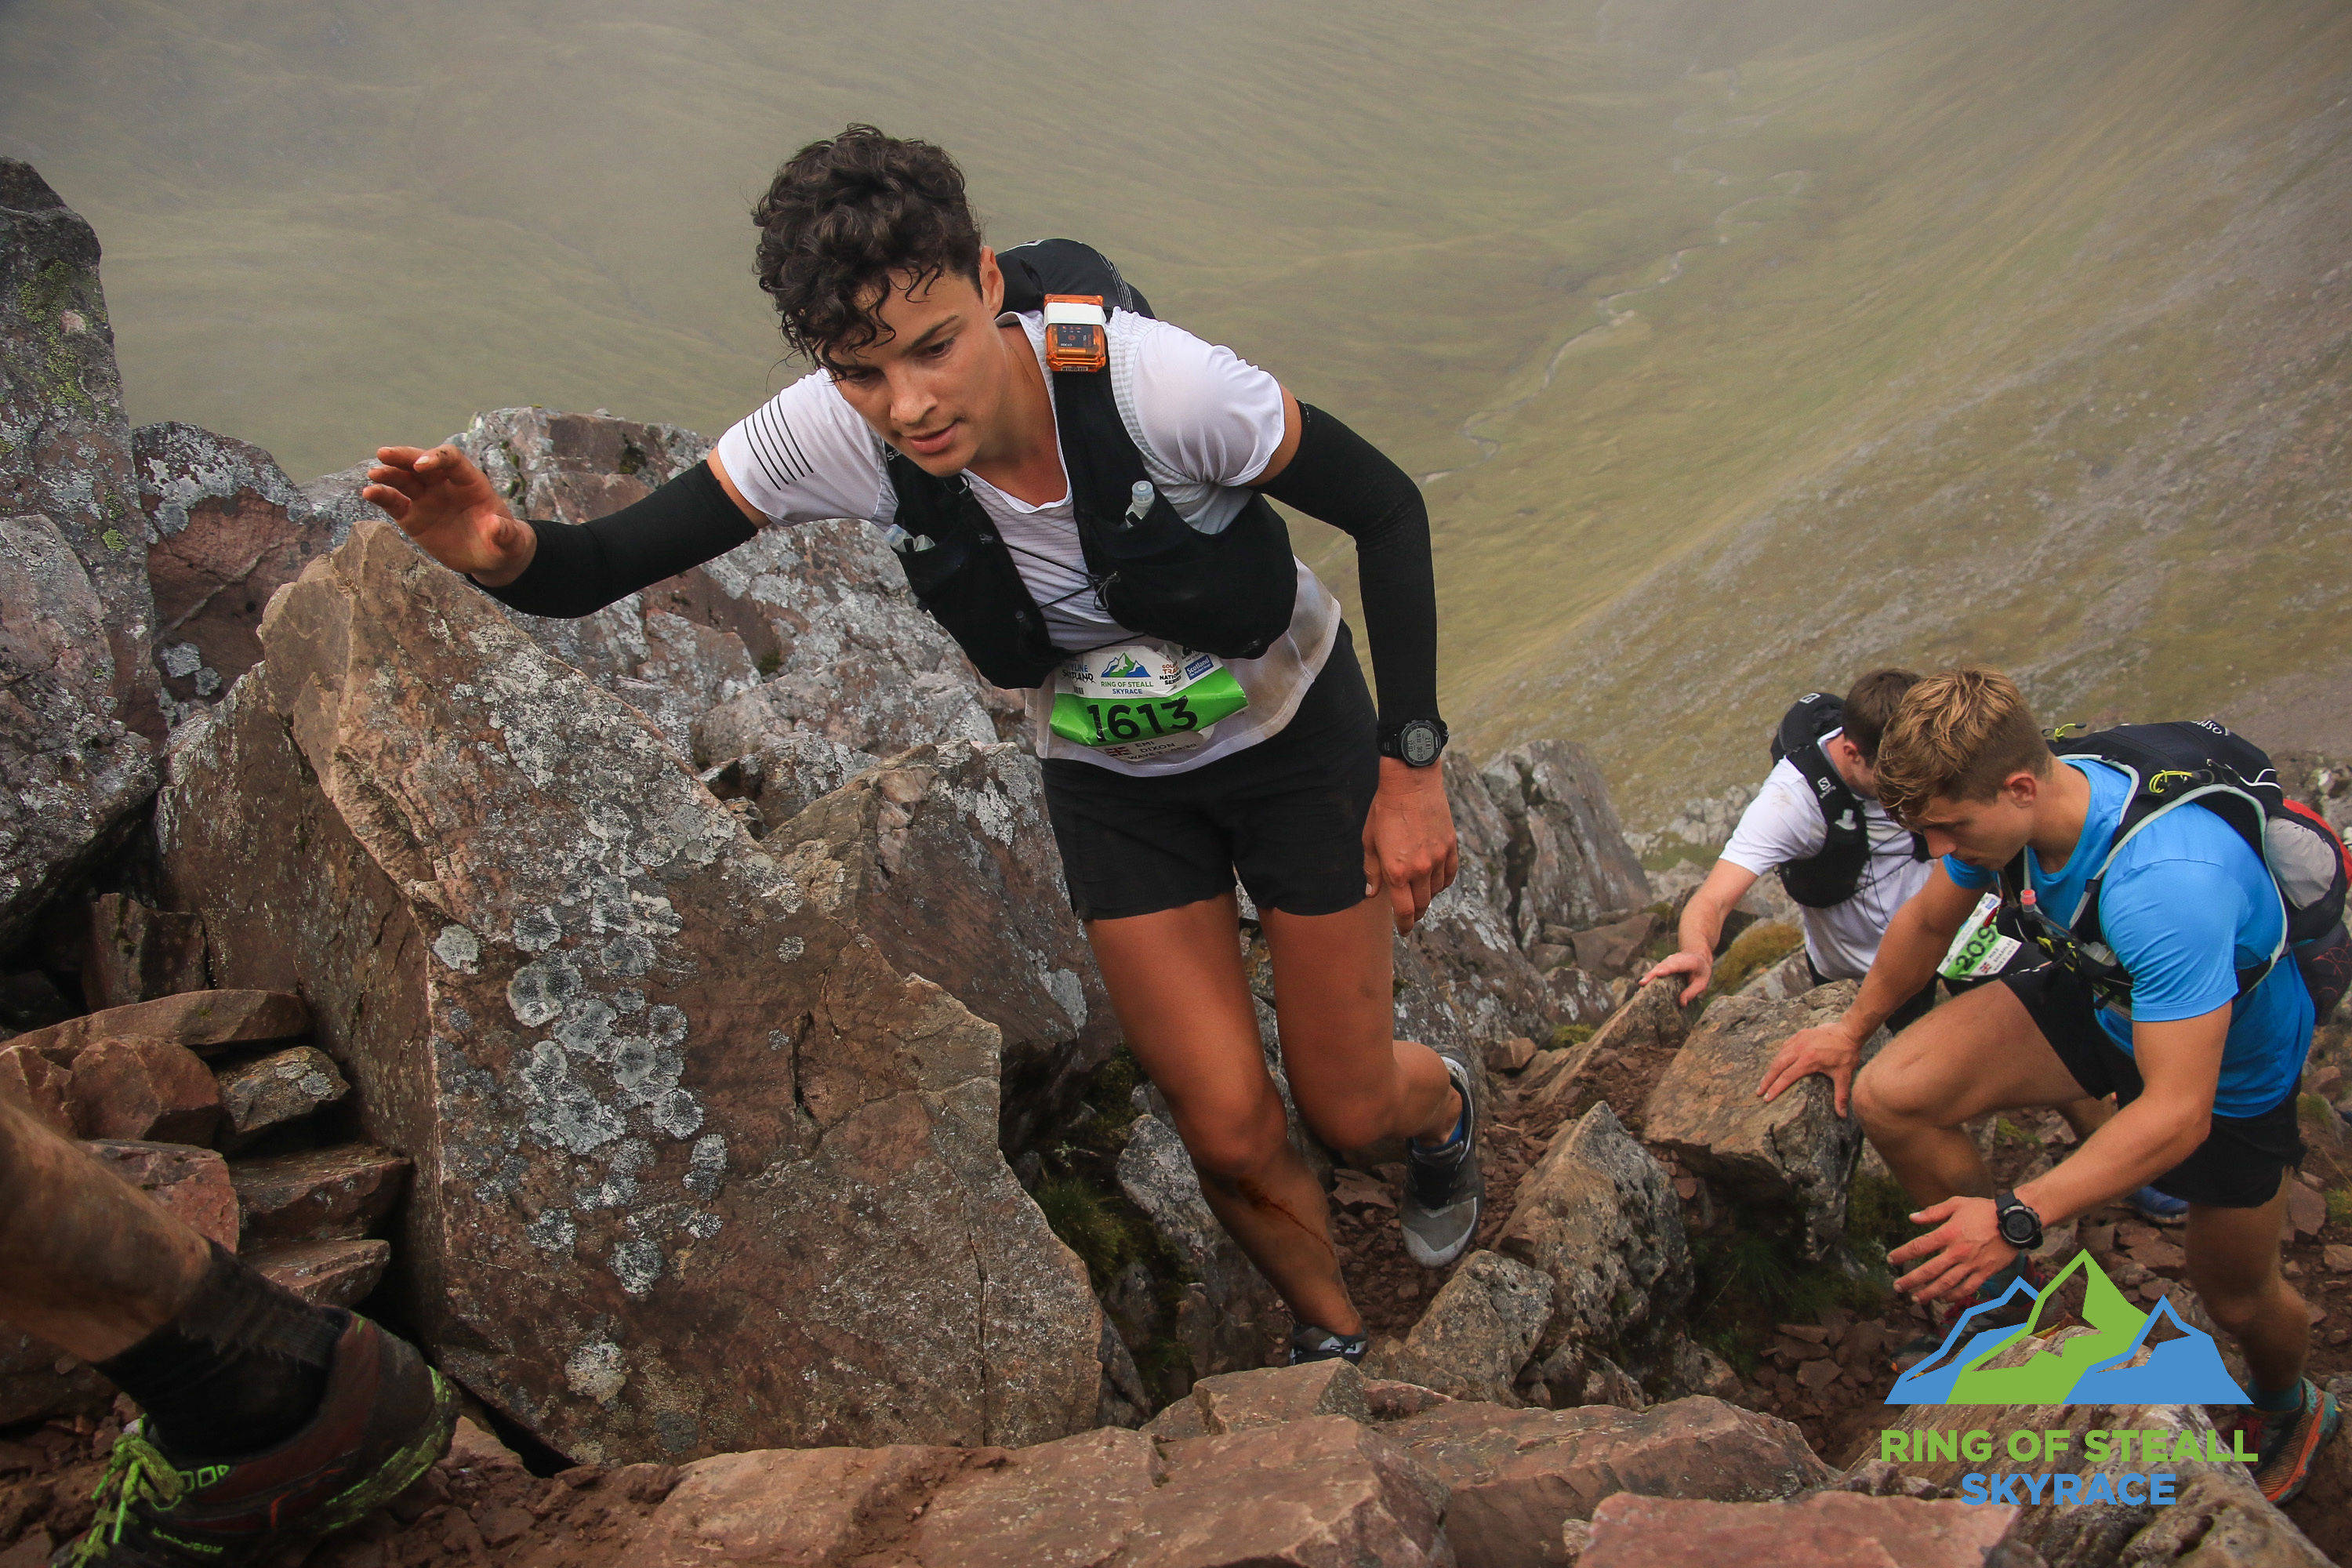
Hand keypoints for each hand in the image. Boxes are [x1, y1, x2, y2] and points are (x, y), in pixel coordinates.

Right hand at [363, 445, 536, 583]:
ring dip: (388, 475)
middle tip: (384, 454)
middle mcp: (444, 485)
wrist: (489, 555)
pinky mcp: (413, 517)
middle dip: (404, 457)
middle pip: (421, 463)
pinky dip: (382, 497)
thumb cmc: (502, 542)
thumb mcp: (509, 541)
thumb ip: (505, 532)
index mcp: (470, 482)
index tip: (421, 465)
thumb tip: (496, 525)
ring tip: (373, 474)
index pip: (451, 459)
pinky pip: (395, 503)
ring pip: (404, 480)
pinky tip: (369, 493)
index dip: (436, 458)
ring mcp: (427, 499)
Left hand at [1363, 757, 1458, 934]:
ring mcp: (1438, 858)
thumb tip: (1372, 893)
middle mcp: (1420, 869)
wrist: (1411, 782)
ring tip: (1419, 896)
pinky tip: (1435, 881)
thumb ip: (1372, 871)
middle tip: (1410, 917)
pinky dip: (1442, 882)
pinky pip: (1450, 874)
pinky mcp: (1450, 846)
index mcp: (1396, 871)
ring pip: (1436, 891)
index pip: (1404, 910)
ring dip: (1427, 897)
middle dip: (1415, 914)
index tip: (1403, 930)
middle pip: (1422, 904)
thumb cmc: (1384, 809)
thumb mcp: (1370, 841)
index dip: (1404, 924)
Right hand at [1642, 948, 1713, 1005]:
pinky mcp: (1663, 964)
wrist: (1698, 955)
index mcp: (1690, 961)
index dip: (1668, 969)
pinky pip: (1656, 969)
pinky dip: (1650, 976)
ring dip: (1649, 975)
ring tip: (1641, 984)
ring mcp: (1669, 960)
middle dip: (1653, 974)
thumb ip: (1692, 992)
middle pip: (1663, 965)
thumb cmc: (1701, 970)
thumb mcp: (1702, 982)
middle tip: (1643, 983)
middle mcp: (1677, 958)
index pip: (1678, 965)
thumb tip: (1682, 1004)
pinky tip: (1643, 984)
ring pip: (1658, 967)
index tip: (1659, 973)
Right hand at [1757, 1022, 1863, 1114]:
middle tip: (1759, 1091)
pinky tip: (1778, 1060)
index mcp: (1808, 1061)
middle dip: (1767, 1080)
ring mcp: (1799, 1041)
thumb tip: (1843, 1115)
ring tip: (1765, 1079)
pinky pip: (1785, 1045)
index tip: (1767, 1098)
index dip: (1775, 1088)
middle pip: (1777, 1066)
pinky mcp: (1800, 1034)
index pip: (1786, 1077)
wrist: (1849, 1031)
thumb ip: (1841, 1096)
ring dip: (1771, 1068)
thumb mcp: (1844, 1076)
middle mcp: (1800, 1050)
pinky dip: (1779, 1054)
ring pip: (1779, 1055)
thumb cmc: (1846, 1053)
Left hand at [1888, 1196, 2018, 1305]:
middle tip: (1898, 1287)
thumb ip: (1933, 1212)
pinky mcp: (1985, 1272)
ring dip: (1929, 1292)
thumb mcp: (1957, 1203)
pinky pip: (1967, 1288)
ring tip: (1916, 1298)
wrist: (2015, 1221)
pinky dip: (1954, 1296)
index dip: (1903, 1254)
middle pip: (1929, 1270)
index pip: (1919, 1246)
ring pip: (1946, 1283)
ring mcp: (1972, 1264)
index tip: (1891, 1260)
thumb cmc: (1984, 1210)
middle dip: (1911, 1280)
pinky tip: (1943, 1299)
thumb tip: (1911, 1218)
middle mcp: (1958, 1251)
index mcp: (1949, 1233)